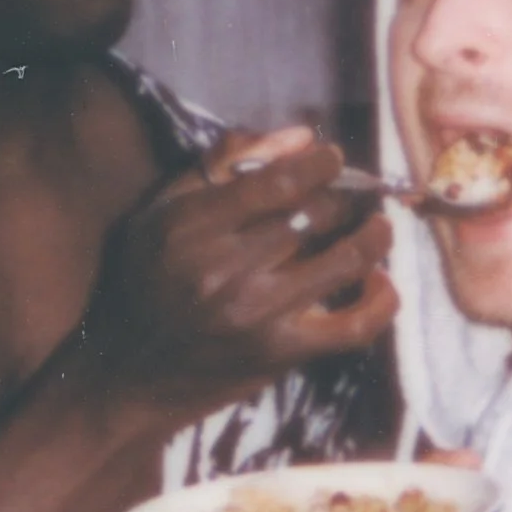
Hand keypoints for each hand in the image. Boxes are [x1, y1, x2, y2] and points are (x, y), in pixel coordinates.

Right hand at [76, 124, 396, 429]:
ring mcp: (258, 312)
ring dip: (374, 237)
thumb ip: (223, 163)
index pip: (280, 180)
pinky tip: (382, 281)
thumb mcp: (161, 211)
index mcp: (194, 225)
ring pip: (344, 260)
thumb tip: (299, 137)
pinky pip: (353, 326)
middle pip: (316, 214)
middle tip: (357, 195)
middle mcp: (227, 267)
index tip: (334, 159)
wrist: (128, 375)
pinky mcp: (281, 352)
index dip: (321, 163)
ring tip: (379, 226)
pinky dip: (381, 301)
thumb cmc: (143, 283)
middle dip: (347, 197)